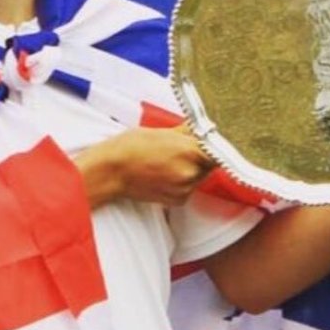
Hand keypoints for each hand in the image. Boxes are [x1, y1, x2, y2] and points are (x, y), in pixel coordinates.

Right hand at [74, 126, 214, 207]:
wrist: (111, 171)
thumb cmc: (131, 147)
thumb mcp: (162, 131)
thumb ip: (187, 132)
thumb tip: (201, 129)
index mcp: (190, 151)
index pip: (217, 150)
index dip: (212, 146)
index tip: (206, 142)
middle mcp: (191, 172)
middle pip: (209, 164)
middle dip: (199, 156)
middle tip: (180, 149)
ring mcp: (185, 188)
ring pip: (198, 177)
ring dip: (190, 169)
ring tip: (168, 161)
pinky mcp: (178, 200)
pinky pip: (188, 188)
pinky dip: (181, 182)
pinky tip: (164, 174)